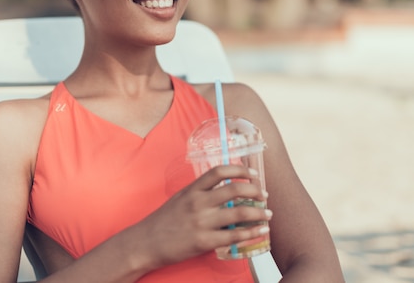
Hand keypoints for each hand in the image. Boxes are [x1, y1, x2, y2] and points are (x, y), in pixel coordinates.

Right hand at [130, 165, 270, 269]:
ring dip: (259, 213)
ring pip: (239, 212)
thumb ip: (199, 194)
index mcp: (192, 189)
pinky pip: (234, 235)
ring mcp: (201, 221)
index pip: (219, 171)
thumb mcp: (179, 199)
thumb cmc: (162, 222)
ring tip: (267, 215)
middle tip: (264, 195)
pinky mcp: (204, 241)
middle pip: (234, 189)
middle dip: (255, 191)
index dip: (240, 170)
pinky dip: (251, 233)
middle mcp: (198, 202)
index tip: (253, 173)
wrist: (145, 243)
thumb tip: (222, 192)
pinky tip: (260, 231)